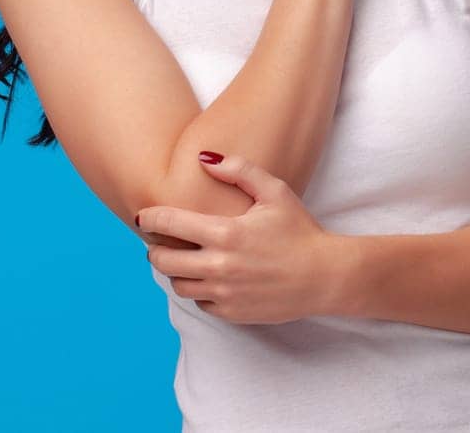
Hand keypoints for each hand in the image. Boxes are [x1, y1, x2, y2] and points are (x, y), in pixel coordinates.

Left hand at [139, 152, 345, 324]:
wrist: (325, 276)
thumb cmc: (300, 230)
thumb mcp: (275, 192)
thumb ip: (239, 170)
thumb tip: (203, 157)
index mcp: (226, 233)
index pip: (169, 224)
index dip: (149, 219)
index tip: (144, 217)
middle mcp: (220, 266)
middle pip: (163, 261)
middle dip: (154, 249)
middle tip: (159, 242)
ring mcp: (225, 294)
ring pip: (178, 285)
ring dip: (175, 272)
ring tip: (183, 259)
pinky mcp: (232, 313)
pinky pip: (201, 303)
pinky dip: (199, 291)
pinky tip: (209, 278)